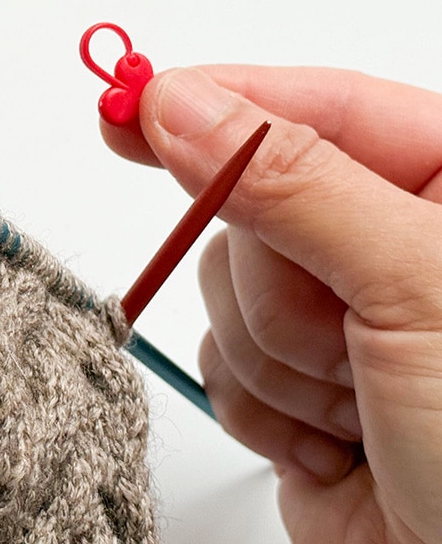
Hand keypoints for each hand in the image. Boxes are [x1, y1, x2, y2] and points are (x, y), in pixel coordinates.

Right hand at [103, 66, 441, 543]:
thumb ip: (295, 183)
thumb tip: (181, 107)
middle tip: (351, 345)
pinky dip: (259, 409)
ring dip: (277, 362)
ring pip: (219, 289)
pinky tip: (331, 442)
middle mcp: (384, 243)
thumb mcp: (416, 289)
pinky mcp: (287, 383)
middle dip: (281, 291)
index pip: (317, 106)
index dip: (218, 100)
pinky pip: (213, 359)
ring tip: (359, 409)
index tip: (130, 102)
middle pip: (250, 209)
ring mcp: (331, 315)